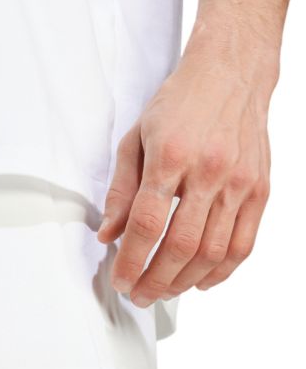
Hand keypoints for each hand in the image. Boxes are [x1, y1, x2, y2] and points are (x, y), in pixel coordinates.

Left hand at [97, 37, 275, 306]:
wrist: (231, 73)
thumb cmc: (178, 106)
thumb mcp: (134, 141)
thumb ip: (120, 192)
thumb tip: (108, 235)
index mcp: (171, 157)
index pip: (148, 224)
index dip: (131, 261)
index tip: (120, 280)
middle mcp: (209, 171)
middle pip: (181, 245)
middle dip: (155, 280)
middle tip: (139, 295)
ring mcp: (239, 182)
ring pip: (213, 251)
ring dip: (184, 281)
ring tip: (163, 292)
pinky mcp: (260, 189)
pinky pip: (243, 244)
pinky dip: (221, 271)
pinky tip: (200, 282)